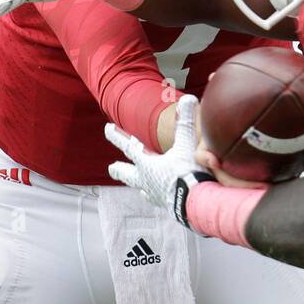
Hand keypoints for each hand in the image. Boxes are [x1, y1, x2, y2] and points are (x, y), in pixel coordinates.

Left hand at [107, 95, 210, 227]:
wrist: (197, 203)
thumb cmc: (189, 174)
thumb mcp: (187, 145)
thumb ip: (185, 123)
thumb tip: (188, 99)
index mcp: (147, 166)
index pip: (128, 148)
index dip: (117, 136)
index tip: (106, 128)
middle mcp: (147, 181)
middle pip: (128, 174)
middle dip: (120, 169)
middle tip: (111, 168)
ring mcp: (156, 195)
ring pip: (141, 187)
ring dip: (137, 182)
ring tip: (137, 185)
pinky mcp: (167, 204)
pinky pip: (155, 198)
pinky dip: (153, 195)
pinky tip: (151, 196)